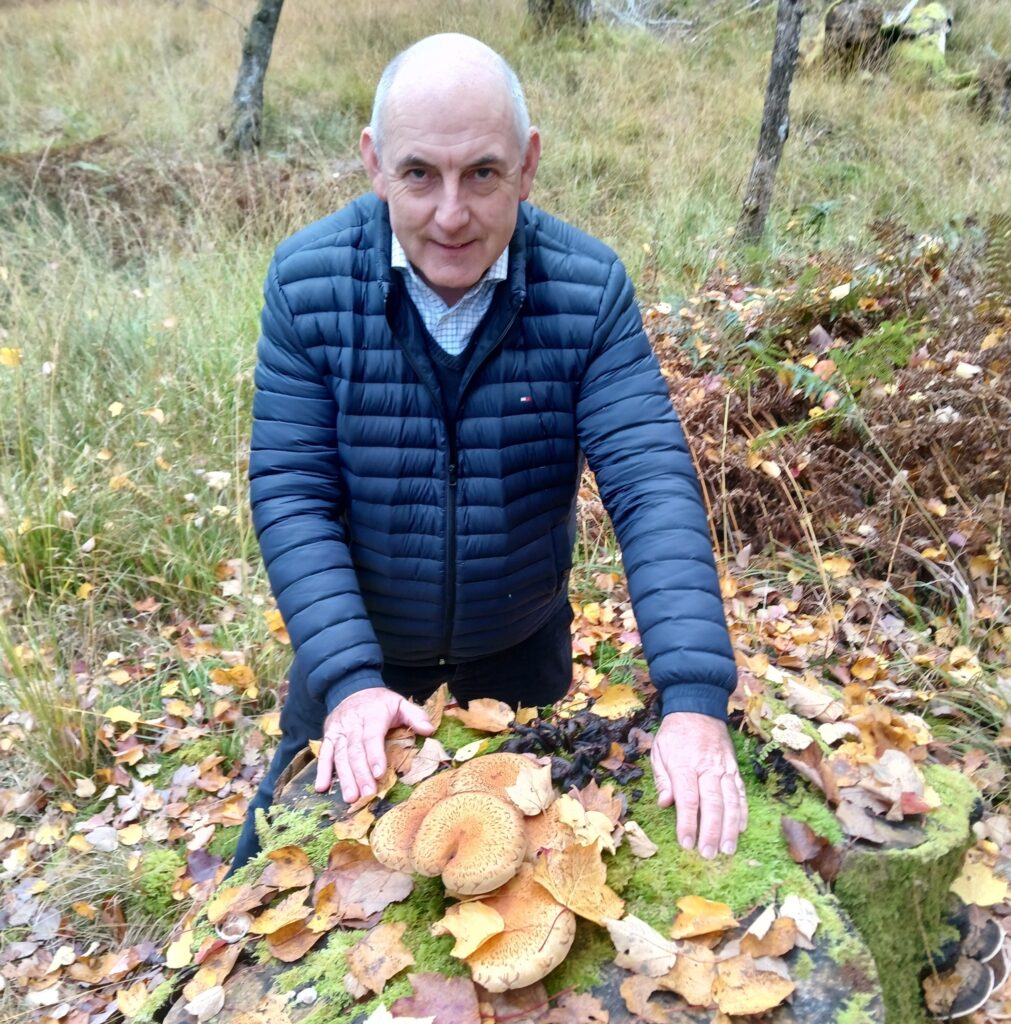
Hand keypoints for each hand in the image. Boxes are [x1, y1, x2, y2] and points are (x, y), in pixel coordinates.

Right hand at [315, 687, 434, 802]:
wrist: (352, 688)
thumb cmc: (380, 702)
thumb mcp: (400, 703)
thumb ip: (415, 716)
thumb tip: (429, 730)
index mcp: (372, 714)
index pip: (372, 736)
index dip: (374, 755)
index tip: (378, 774)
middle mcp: (352, 722)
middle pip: (355, 750)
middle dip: (360, 773)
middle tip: (366, 794)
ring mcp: (338, 730)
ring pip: (339, 755)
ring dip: (344, 777)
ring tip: (350, 797)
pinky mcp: (328, 736)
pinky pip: (324, 754)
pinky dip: (322, 771)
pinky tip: (322, 787)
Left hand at [650, 711, 746, 858]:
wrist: (698, 708)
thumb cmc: (674, 734)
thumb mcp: (658, 751)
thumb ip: (662, 779)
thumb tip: (665, 804)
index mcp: (684, 764)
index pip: (688, 798)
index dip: (687, 823)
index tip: (687, 844)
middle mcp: (707, 767)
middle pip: (712, 803)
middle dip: (710, 831)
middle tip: (708, 854)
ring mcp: (724, 768)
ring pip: (730, 801)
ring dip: (730, 828)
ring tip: (727, 849)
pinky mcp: (734, 769)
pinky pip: (741, 792)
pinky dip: (742, 811)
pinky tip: (741, 829)